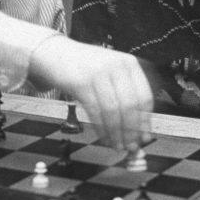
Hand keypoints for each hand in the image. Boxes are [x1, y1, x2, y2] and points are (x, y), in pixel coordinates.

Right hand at [29, 36, 152, 150]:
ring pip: (113, 111)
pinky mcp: (80, 82)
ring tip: (118, 146)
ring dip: (117, 133)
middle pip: (131, 105)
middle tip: (132, 146)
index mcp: (129, 63)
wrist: (54, 53)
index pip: (144, 96)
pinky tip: (104, 138)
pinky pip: (95, 111)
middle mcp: (116, 66)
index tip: (145, 137)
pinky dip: (102, 129)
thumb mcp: (109, 72)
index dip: (145, 121)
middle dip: (132, 130)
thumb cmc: (84, 68)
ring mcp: (98, 72)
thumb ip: (124, 94)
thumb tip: (138, 128)